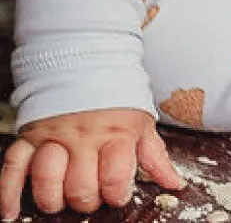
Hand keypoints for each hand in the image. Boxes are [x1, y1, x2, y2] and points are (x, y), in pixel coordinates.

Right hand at [0, 108, 183, 219]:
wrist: (90, 60)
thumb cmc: (118, 98)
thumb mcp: (142, 123)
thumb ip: (155, 157)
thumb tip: (175, 184)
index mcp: (117, 132)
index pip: (116, 177)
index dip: (117, 193)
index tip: (118, 194)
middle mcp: (85, 136)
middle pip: (80, 187)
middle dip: (87, 200)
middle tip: (90, 195)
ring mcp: (55, 136)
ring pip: (47, 181)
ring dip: (52, 199)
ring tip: (61, 199)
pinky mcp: (30, 136)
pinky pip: (13, 167)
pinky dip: (8, 192)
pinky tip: (10, 211)